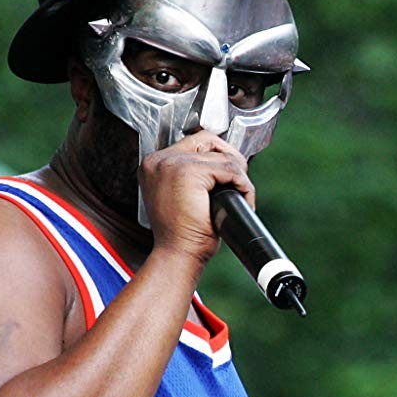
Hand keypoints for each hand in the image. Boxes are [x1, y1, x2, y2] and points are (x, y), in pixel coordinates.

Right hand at [138, 131, 254, 263]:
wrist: (177, 255)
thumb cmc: (182, 235)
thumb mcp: (181, 198)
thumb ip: (191, 175)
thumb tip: (222, 159)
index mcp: (154, 165)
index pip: (194, 142)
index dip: (217, 156)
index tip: (228, 175)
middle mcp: (159, 160)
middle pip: (209, 141)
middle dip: (230, 160)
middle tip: (238, 184)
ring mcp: (172, 163)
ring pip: (223, 157)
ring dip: (239, 178)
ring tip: (240, 199)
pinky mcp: (188, 172)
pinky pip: (230, 169)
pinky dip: (243, 186)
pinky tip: (242, 201)